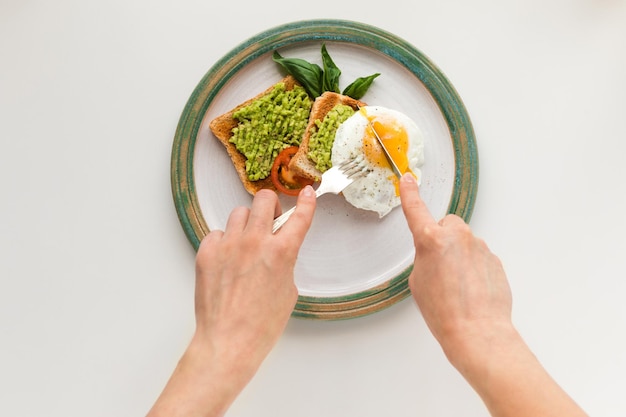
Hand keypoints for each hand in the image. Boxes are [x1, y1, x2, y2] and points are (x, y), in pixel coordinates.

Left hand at [193, 186, 315, 374]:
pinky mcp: (207, 253)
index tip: (307, 193)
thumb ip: (285, 263)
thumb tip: (277, 251)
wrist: (228, 341)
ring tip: (245, 243)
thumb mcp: (288, 291)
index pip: (299, 216)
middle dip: (270, 205)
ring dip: (246, 223)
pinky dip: (224, 241)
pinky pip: (217, 233)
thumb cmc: (261, 324)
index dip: (307, 202)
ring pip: (239, 213)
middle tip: (270, 219)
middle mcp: (255, 242)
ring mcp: (229, 245)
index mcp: (282, 252)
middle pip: (264, 199)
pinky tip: (226, 259)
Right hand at [398, 173, 511, 367]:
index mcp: (431, 241)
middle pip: (446, 225)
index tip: (408, 180)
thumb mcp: (418, 282)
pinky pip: (478, 256)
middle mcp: (457, 237)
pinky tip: (469, 290)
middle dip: (442, 239)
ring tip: (455, 286)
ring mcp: (480, 247)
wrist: (477, 331)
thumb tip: (437, 254)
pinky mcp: (494, 259)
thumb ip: (424, 257)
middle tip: (438, 267)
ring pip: (464, 242)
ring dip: (459, 256)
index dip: (410, 194)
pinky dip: (473, 268)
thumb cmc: (444, 312)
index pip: (416, 210)